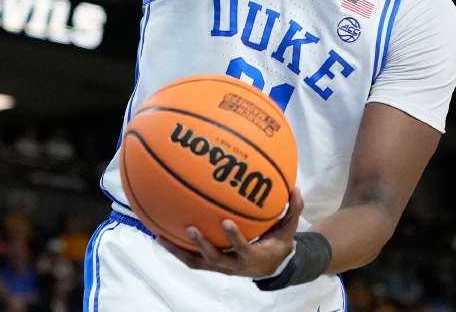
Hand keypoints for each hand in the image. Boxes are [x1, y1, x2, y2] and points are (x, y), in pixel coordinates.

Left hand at [158, 188, 304, 277]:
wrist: (270, 267)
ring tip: (160, 235)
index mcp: (253, 255)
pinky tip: (160, 235)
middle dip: (203, 245)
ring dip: (179, 250)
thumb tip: (295, 187)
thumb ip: (293, 209)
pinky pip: (190, 259)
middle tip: (191, 228)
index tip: (226, 222)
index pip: (243, 247)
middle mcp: (234, 264)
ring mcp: (220, 266)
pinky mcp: (211, 265)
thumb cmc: (278, 243)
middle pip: (214, 258)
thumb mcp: (289, 229)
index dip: (234, 237)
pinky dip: (175, 249)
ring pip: (196, 262)